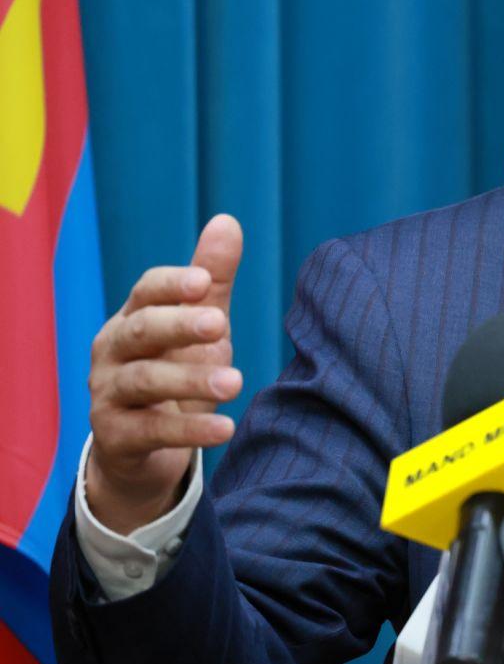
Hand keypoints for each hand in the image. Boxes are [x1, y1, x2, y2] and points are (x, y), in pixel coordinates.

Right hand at [84, 214, 243, 534]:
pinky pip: (151, 431)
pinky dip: (189, 430)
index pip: (146, 291)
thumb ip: (212, 279)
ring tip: (236, 382)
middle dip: (179, 325)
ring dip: (190, 379)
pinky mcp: (116, 435)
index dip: (172, 285)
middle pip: (141, 330)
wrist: (141, 443)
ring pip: (144, 380)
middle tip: (221, 325)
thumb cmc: (176, 367)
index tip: (203, 281)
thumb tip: (227, 220)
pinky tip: (226, 429)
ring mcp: (108, 393)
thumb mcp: (198, 324)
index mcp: (134, 316)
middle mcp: (113, 351)